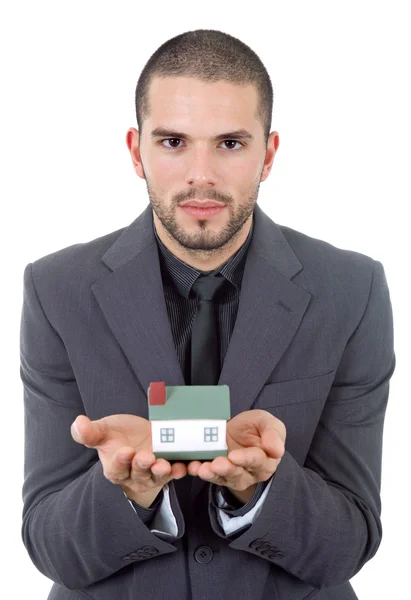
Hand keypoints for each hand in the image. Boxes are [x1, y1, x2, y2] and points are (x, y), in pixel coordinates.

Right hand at [70, 414, 187, 493]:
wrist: (141, 435)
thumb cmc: (119, 434)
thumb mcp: (104, 430)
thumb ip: (90, 432)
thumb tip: (77, 422)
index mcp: (114, 467)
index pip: (116, 468)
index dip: (120, 461)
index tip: (125, 451)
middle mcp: (133, 475)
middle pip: (137, 473)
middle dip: (141, 465)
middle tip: (145, 456)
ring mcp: (152, 475)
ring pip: (156, 476)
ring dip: (161, 471)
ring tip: (163, 464)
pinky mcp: (168, 470)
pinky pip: (174, 473)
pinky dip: (179, 470)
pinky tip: (183, 466)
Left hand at [186, 410, 285, 494]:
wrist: (236, 430)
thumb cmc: (255, 426)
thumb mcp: (266, 422)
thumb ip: (273, 433)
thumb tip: (277, 450)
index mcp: (266, 459)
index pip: (258, 461)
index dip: (246, 459)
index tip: (235, 456)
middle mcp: (251, 472)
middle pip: (239, 473)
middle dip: (227, 469)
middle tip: (217, 464)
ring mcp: (233, 475)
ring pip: (224, 478)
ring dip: (212, 474)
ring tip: (202, 469)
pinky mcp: (218, 474)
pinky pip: (209, 476)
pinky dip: (200, 472)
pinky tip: (193, 466)